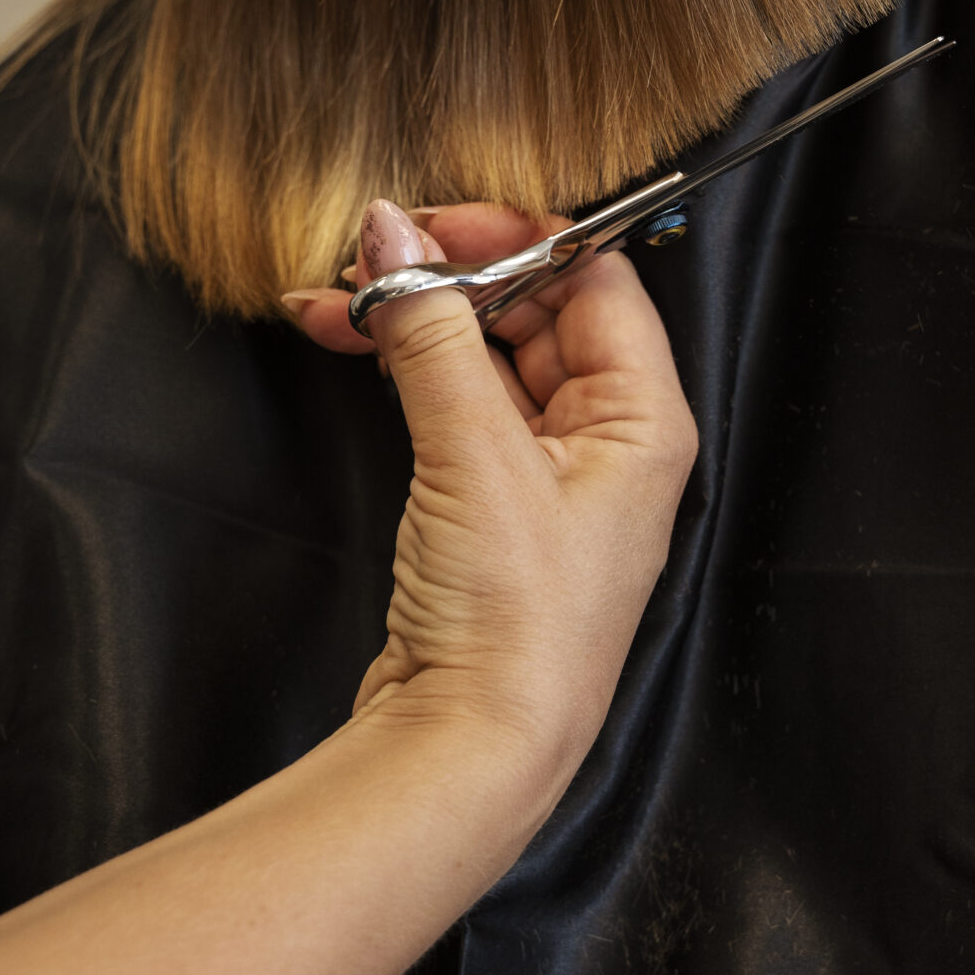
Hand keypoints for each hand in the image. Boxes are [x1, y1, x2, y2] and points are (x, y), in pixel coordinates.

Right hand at [286, 201, 697, 799]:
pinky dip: (404, 368)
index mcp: (645, 418)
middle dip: (444, 274)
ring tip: (329, 297)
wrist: (470, 753)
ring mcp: (549, 474)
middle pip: (535, 310)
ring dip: (412, 318)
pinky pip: (457, 402)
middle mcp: (610, 439)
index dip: (513, 235)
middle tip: (366, 254)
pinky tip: (347, 341)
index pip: (594, 278)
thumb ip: (429, 331)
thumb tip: (391, 232)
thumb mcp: (472, 453)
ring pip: (485, 354)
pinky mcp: (493, 504)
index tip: (429, 221)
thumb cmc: (513, 622)